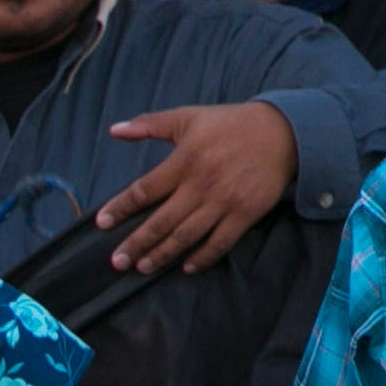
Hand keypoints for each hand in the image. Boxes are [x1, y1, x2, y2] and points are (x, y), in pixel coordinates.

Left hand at [98, 101, 297, 273]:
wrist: (283, 131)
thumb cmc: (230, 124)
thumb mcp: (188, 117)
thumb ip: (150, 124)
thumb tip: (115, 130)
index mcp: (184, 160)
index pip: (144, 189)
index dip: (121, 208)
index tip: (101, 224)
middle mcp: (201, 184)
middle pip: (161, 221)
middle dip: (137, 243)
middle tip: (117, 261)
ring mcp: (224, 201)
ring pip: (187, 236)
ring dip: (163, 255)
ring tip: (142, 268)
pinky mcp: (245, 213)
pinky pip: (220, 242)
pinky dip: (202, 257)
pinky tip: (186, 267)